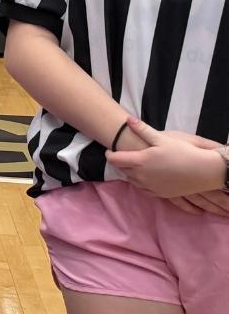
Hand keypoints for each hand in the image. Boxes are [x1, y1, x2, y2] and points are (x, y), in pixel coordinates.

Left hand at [106, 118, 227, 197]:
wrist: (203, 171)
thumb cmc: (183, 152)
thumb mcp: (162, 138)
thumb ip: (142, 130)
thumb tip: (128, 119)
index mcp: (139, 161)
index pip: (114, 159)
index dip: (110, 154)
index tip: (111, 149)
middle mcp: (141, 176)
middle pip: (121, 170)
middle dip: (119, 162)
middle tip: (122, 155)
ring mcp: (149, 187)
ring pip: (130, 180)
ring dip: (128, 172)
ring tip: (133, 164)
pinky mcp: (158, 194)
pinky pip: (142, 189)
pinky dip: (139, 182)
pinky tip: (144, 176)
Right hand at [159, 132, 228, 215]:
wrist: (137, 149)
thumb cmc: (163, 141)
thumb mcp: (187, 139)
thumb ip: (206, 145)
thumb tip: (223, 148)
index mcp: (196, 172)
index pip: (217, 187)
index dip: (227, 198)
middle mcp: (188, 185)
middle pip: (210, 198)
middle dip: (223, 205)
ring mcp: (176, 190)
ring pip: (196, 202)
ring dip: (210, 208)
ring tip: (223, 214)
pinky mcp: (164, 191)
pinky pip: (179, 203)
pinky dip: (189, 208)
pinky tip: (197, 212)